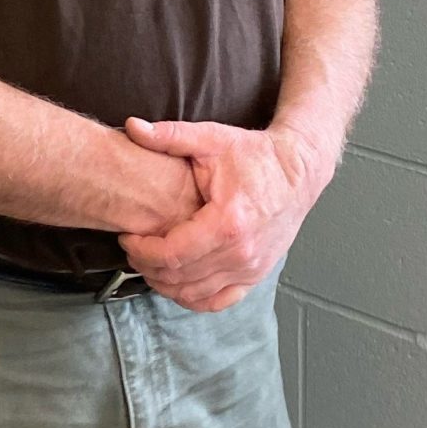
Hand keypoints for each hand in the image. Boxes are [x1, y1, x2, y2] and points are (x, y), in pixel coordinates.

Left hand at [117, 118, 330, 312]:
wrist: (298, 170)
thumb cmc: (256, 156)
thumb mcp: (212, 139)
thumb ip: (169, 136)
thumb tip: (132, 126)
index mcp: (227, 223)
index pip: (171, 254)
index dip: (141, 250)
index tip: (127, 238)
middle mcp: (241, 253)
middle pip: (179, 277)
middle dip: (147, 266)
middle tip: (133, 249)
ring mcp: (251, 268)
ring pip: (195, 294)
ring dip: (166, 283)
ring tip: (150, 262)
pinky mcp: (256, 274)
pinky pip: (218, 300)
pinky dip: (193, 297)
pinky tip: (177, 282)